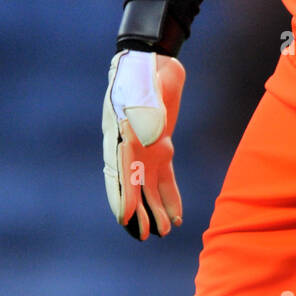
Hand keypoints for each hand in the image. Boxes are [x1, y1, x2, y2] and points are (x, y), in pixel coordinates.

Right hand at [102, 49, 185, 239]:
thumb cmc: (141, 80)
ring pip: (150, 187)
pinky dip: (171, 196)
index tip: (127, 219)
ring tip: (165, 231)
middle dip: (140, 211)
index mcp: (117, 138)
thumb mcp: (140, 100)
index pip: (118, 173)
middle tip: (147, 235)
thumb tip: (144, 146)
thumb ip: (140, 124)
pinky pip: (165, 178)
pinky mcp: (161, 147)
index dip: (123, 196)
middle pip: (133, 186)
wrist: (152, 61)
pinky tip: (178, 215)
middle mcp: (129, 149)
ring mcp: (144, 150)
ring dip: (156, 209)